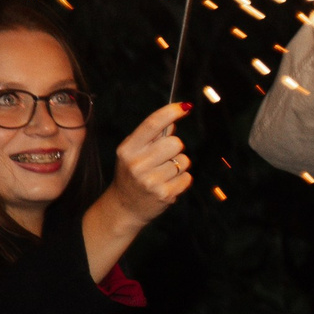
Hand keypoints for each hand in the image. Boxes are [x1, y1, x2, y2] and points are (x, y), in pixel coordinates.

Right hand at [105, 103, 193, 227]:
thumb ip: (152, 136)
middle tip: (163, 159)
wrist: (125, 207)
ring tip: (163, 174)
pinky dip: (182, 180)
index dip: (171, 112)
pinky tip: (168, 185)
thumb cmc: (132, 174)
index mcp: (128, 149)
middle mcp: (137, 164)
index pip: (152, 124)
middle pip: (175, 142)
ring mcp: (150, 181)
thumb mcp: (133, 152)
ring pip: (184, 160)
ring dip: (179, 166)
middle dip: (175, 148)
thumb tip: (175, 115)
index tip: (186, 106)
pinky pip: (187, 177)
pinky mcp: (164, 194)